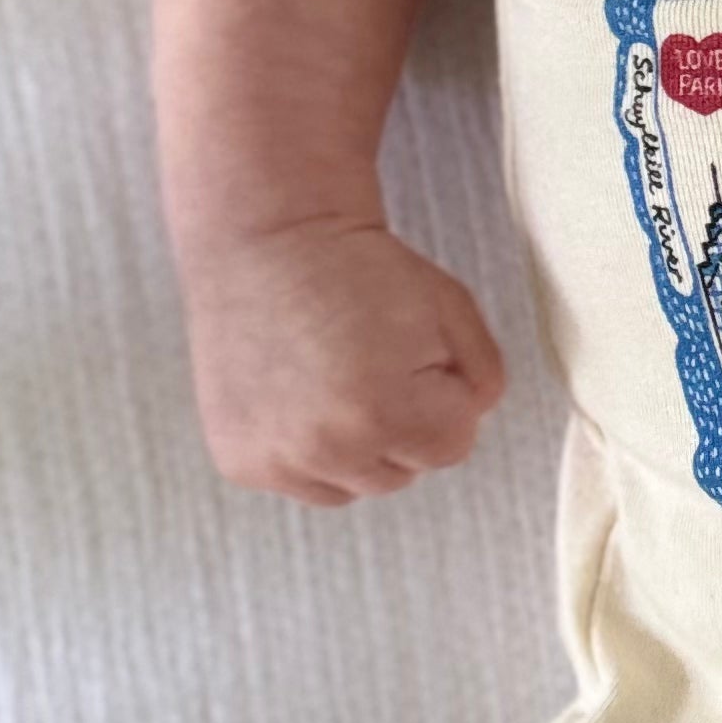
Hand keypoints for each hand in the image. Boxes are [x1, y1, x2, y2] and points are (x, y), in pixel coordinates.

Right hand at [180, 218, 505, 504]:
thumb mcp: (449, 307)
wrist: (265, 238)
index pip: (452, 446)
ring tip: (334, 377)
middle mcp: (322, 448)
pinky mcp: (239, 461)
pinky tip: (299, 393)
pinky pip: (303, 480)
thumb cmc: (359, 267)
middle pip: (402, 472)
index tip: (410, 351)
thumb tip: (470, 423)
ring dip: (356, 443)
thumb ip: (482, 376)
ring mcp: (274, 460)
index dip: (442, 393)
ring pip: (352, 485)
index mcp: (380, 412)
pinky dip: (308, 448)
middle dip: (401, 421)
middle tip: (367, 359)